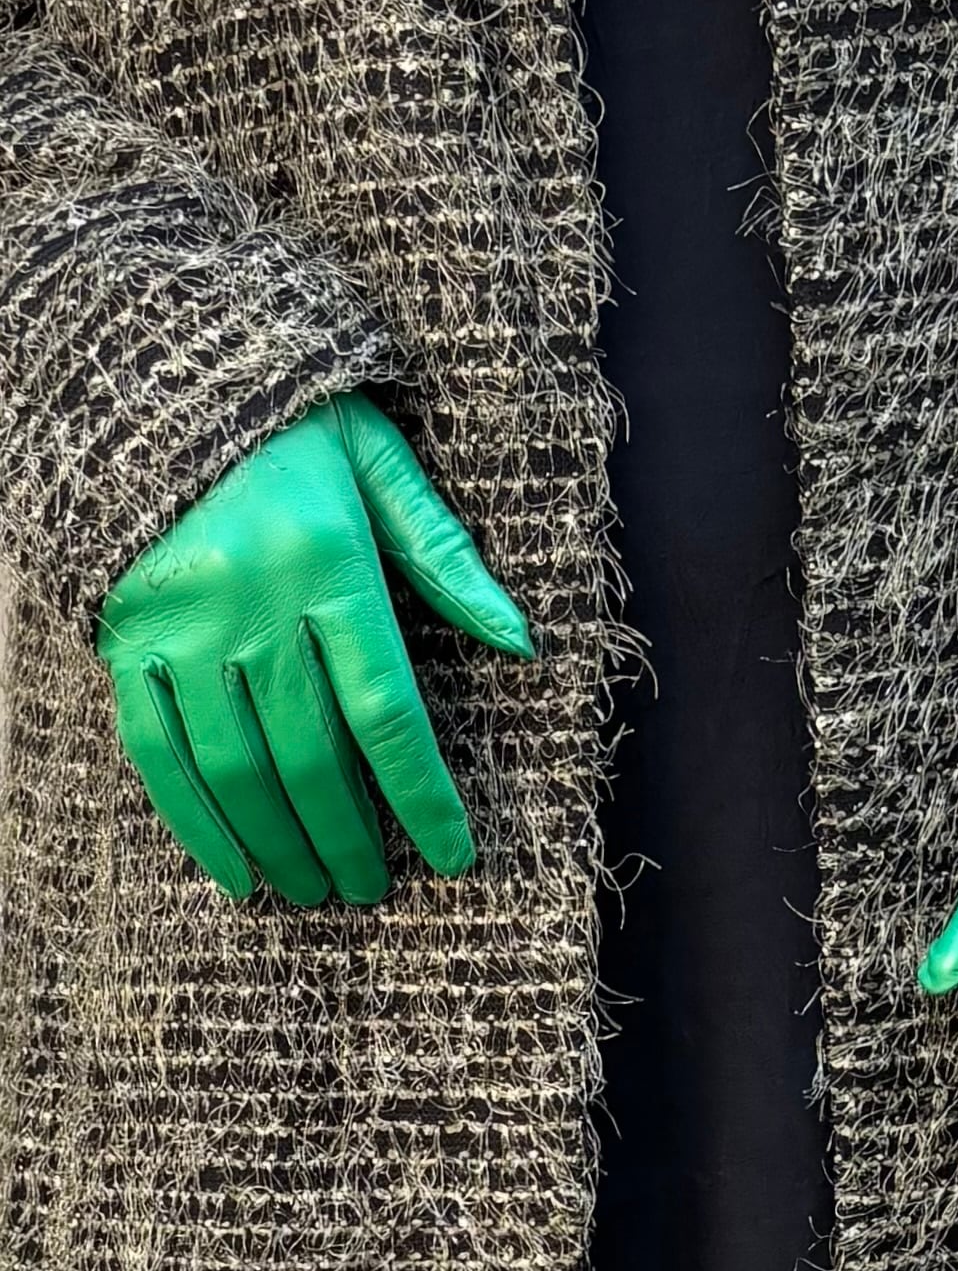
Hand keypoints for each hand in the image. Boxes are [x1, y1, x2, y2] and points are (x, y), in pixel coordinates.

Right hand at [94, 390, 532, 905]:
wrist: (153, 381)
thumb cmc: (290, 429)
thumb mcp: (380, 466)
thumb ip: (446, 557)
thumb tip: (521, 641)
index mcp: (328, 564)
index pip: (387, 712)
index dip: (421, 796)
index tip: (452, 855)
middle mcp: (251, 605)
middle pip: (311, 756)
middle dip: (348, 837)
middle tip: (372, 890)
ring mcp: (179, 628)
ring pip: (236, 767)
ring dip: (280, 842)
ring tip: (314, 889)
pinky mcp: (123, 641)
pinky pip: (157, 753)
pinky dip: (196, 823)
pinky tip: (233, 871)